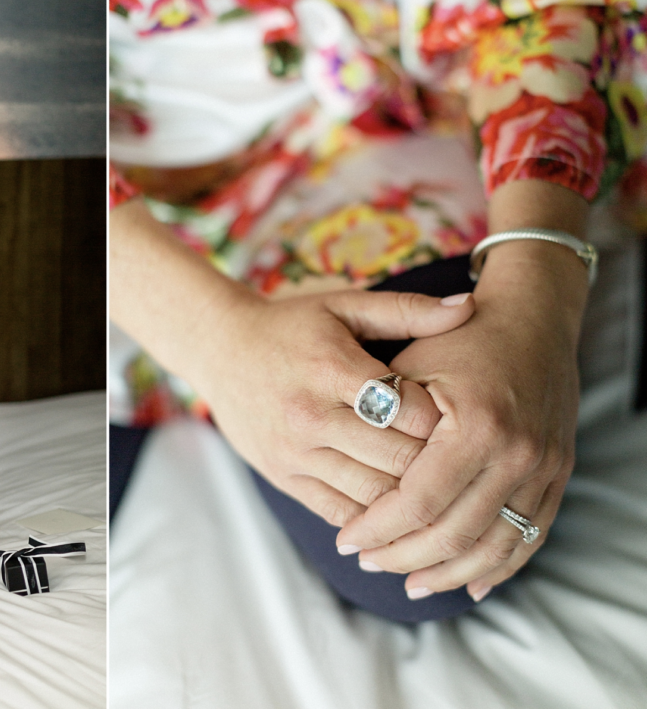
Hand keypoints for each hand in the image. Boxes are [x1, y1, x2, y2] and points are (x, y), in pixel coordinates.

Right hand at [192, 288, 475, 526]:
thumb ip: (406, 310)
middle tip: (462, 462)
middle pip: (396, 459)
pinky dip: (374, 518)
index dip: (442, 418)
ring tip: (439, 489)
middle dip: (436, 464)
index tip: (458, 417)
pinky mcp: (283, 477)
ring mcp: (294, 452)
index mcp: (331, 368)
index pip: (406, 409)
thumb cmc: (291, 326)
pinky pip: (340, 512)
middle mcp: (310, 415)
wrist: (219, 351)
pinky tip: (399, 510)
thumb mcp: (344, 306)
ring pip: (373, 495)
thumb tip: (469, 307)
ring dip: (410, 497)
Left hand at [335, 241, 585, 599]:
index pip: (419, 501)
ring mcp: (546, 469)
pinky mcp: (558, 476)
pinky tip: (466, 584)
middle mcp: (519, 454)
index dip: (378, 528)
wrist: (532, 320)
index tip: (347, 541)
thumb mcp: (411, 364)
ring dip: (447, 572)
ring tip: (407, 582)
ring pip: (493, 547)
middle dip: (403, 556)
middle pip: (455, 533)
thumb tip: (348, 475)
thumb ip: (384, 418)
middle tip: (368, 563)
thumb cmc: (459, 339)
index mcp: (477, 426)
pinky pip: (530, 538)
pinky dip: (497, 567)